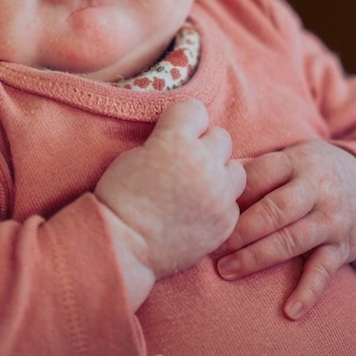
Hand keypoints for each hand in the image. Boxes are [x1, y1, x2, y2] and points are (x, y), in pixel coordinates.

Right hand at [95, 99, 245, 289]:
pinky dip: (219, 204)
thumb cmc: (120, 199)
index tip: (173, 134)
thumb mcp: (135, 155)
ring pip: (236, 169)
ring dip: (219, 173)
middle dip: (204, 146)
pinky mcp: (225, 221)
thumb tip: (186, 138)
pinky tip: (198, 212)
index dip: (183, 121)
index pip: (195, 109)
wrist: (123, 247)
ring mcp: (218, 195)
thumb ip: (167, 141)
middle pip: (221, 137)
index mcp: (175, 142)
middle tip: (185, 163)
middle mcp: (203, 164)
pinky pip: (233, 202)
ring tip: (198, 186)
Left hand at [214, 140, 355, 320]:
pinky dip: (308, 292)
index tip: (205, 210)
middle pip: (274, 210)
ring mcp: (331, 219)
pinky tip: (290, 311)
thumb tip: (210, 175)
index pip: (259, 175)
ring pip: (292, 240)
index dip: (232, 194)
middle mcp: (316, 189)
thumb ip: (257, 168)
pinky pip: (324, 272)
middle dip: (240, 230)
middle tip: (211, 246)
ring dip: (257, 258)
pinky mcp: (343, 247)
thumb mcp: (291, 158)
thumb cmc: (314, 172)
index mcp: (296, 162)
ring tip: (226, 270)